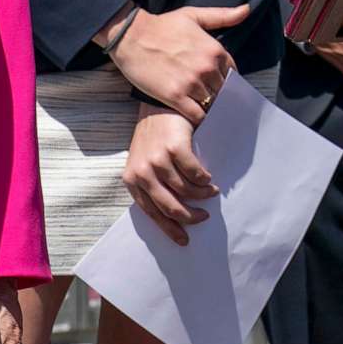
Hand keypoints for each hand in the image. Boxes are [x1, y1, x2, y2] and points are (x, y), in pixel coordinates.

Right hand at [107, 3, 247, 123]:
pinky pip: (196, 115)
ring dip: (210, 109)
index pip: (233, 74)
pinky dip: (199, 119)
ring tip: (206, 113)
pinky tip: (195, 118)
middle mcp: (207, 68)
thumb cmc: (162, 26)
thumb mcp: (195, 15)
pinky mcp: (175, 96)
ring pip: (212, 104)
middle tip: (215, 104)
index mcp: (215, 50)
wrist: (131, 36)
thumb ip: (223, 16)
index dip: (228, 82)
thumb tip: (247, 9)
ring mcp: (192, 83)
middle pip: (224, 91)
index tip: (222, 87)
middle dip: (220, 97)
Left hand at [123, 109, 221, 245]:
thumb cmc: (153, 136)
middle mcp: (142, 173)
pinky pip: (194, 173)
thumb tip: (175, 211)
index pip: (152, 213)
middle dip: (188, 217)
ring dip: (201, 196)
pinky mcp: (174, 148)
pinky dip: (204, 180)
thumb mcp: (145, 162)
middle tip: (202, 218)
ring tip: (211, 193)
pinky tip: (209, 180)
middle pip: (169, 207)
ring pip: (185, 191)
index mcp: (132, 181)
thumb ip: (153, 184)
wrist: (156, 104)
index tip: (184, 239)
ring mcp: (158, 160)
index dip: (169, 228)